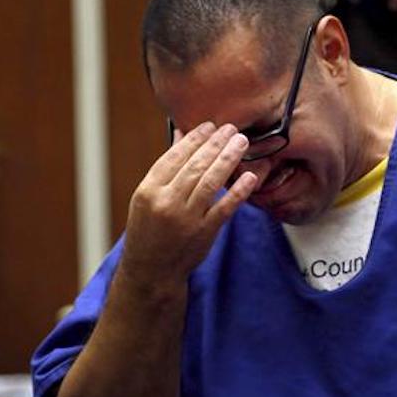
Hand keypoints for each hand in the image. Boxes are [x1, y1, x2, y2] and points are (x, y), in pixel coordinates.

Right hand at [120, 123, 258, 290]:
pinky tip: (250, 176)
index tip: (209, 126)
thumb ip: (166, 167)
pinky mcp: (203, 233)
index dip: (194, 139)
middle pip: (194, 166)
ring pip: (210, 182)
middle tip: (231, 128)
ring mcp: (186, 219)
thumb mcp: (147, 197)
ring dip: (228, 159)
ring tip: (241, 142)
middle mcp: (166, 203)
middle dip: (215, 144)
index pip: (174, 157)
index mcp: (148, 190)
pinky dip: (238, 191)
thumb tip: (182, 135)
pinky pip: (224, 208)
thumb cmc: (148, 230)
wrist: (151, 270)